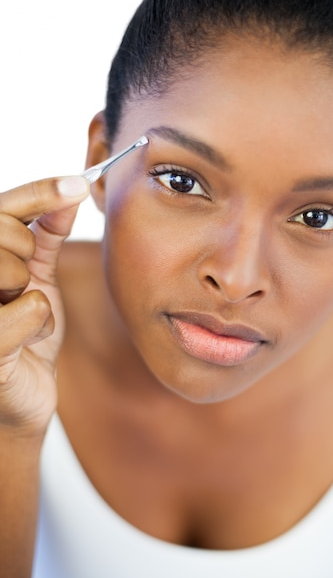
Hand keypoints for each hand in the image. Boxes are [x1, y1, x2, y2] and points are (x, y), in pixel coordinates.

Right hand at [0, 175, 88, 435]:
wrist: (22, 394)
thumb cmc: (25, 333)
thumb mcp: (37, 278)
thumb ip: (45, 235)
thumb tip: (70, 191)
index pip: (2, 209)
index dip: (40, 191)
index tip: (80, 183)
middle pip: (3, 233)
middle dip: (26, 254)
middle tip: (22, 284)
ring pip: (12, 270)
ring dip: (35, 297)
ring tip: (23, 319)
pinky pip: (30, 309)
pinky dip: (39, 326)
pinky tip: (24, 344)